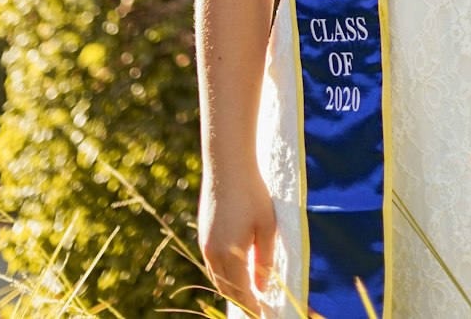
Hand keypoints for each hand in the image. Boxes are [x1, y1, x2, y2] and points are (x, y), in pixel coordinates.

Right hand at [198, 168, 277, 316]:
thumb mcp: (267, 227)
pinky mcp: (203, 235)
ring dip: (232, 288)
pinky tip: (236, 269)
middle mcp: (213, 255)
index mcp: (230, 256)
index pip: (242, 292)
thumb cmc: (252, 194)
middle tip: (257, 307)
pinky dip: (224, 273)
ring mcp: (205, 245)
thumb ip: (264, 259)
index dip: (253, 306)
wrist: (227, 167)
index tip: (263, 314)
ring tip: (248, 292)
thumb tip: (262, 286)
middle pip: (227, 289)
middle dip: (242, 301)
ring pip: (217, 278)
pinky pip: (212, 264)